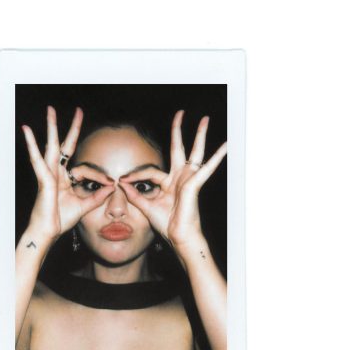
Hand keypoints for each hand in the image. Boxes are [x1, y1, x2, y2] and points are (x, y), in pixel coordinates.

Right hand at [22, 106, 114, 241]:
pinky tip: (26, 130)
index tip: (111, 182)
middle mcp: (56, 173)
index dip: (99, 175)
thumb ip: (98, 197)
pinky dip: (32, 144)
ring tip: (50, 110)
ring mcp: (48, 174)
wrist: (49, 231)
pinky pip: (37, 160)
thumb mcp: (85, 206)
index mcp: (64, 179)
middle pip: (63, 146)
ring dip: (51, 127)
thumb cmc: (62, 219)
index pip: (83, 167)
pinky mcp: (43, 179)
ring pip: (51, 146)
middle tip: (78, 111)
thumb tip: (112, 186)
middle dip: (70, 128)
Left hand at [119, 110, 226, 249]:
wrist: (177, 236)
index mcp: (168, 182)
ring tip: (204, 119)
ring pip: (195, 152)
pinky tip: (226, 145)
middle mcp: (179, 177)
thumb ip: (135, 194)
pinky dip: (217, 156)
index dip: (135, 175)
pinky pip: (207, 167)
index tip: (123, 180)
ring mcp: (188, 179)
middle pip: (179, 148)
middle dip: (178, 131)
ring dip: (199, 135)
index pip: (150, 171)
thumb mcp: (145, 206)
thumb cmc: (165, 224)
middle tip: (180, 113)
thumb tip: (122, 183)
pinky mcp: (194, 183)